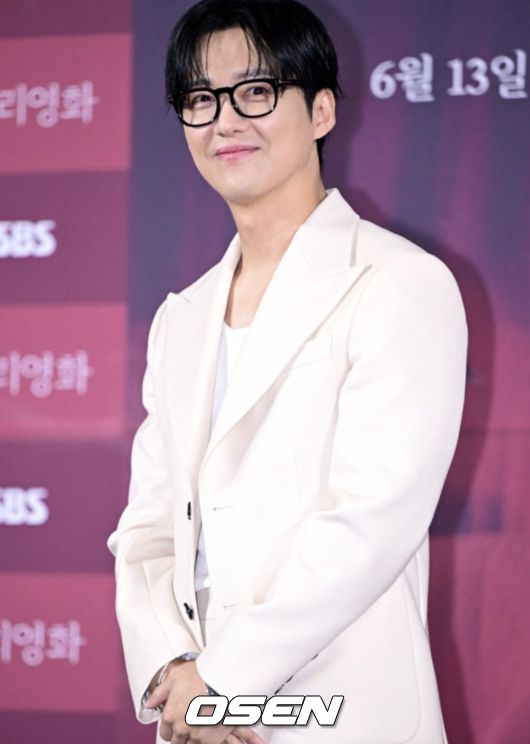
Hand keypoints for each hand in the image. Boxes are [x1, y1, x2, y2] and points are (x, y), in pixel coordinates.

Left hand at [145, 659, 265, 743]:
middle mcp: (180, 728)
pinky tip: (209, 729)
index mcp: (170, 715)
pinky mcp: (210, 741)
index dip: (171, 728)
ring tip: (201, 726)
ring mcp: (195, 736)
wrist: (224, 682)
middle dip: (181, 734)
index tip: (177, 723)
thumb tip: (148, 704)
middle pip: (176, 741)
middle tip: (190, 723)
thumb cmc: (201, 676)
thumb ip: (159, 693)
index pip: (164, 733)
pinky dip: (205, 740)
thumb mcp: (175, 678)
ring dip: (192, 738)